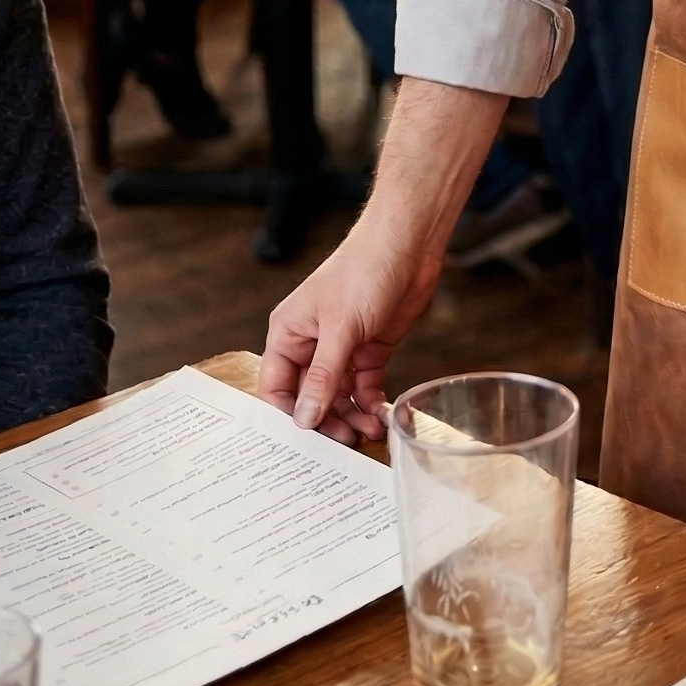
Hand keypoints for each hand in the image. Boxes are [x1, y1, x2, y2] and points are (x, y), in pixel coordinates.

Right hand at [259, 215, 442, 444]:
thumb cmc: (364, 270)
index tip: (307, 441)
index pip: (276, 386)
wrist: (409, 243)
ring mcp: (342, 347)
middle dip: (325, 421)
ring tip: (370, 432)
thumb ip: (323, 376)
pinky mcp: (370, 347)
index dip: (288, 415)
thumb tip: (303, 419)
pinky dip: (371, 402)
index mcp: (289, 333)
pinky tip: (381, 415)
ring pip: (339, 396)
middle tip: (345, 442)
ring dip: (352, 416)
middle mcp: (312, 343)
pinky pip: (365, 385)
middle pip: (309, 396)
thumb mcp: (341, 328)